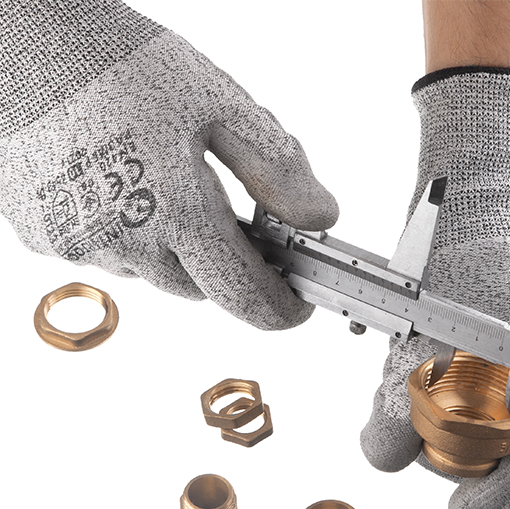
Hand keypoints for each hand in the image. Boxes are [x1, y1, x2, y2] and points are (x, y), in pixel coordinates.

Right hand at [0, 1, 337, 329]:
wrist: (20, 40)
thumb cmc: (120, 63)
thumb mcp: (219, 104)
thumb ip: (275, 169)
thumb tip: (320, 217)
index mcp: (175, 213)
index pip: (245, 296)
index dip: (280, 308)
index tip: (299, 303)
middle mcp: (125, 245)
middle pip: (202, 286)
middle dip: (222, 259)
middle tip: (219, 203)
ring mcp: (79, 248)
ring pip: (156, 273)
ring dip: (173, 244)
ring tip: (160, 180)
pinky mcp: (46, 241)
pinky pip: (111, 256)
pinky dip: (130, 234)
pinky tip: (120, 184)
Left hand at [360, 69, 509, 508]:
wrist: (470, 201)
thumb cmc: (448, 264)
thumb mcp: (413, 344)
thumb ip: (391, 416)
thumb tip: (384, 458)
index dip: (504, 495)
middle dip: (484, 460)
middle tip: (433, 459)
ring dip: (481, 425)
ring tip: (432, 412)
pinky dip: (488, 397)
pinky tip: (452, 386)